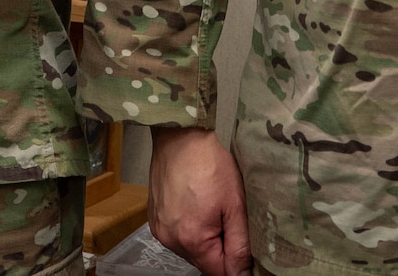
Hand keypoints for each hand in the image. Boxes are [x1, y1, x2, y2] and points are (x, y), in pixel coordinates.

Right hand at [149, 125, 251, 275]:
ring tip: (211, 207)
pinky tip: (197, 205)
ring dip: (205, 237)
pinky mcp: (155, 218)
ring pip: (191, 249)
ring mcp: (159, 229)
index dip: (236, 261)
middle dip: (220, 247)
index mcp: (191, 239)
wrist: (180, 135)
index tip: (242, 240)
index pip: (220, 272)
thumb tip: (242, 275)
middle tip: (227, 216)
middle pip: (204, 262)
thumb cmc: (208, 163)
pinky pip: (177, 235)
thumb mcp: (235, 205)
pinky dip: (190, 227)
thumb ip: (240, 246)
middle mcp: (170, 239)